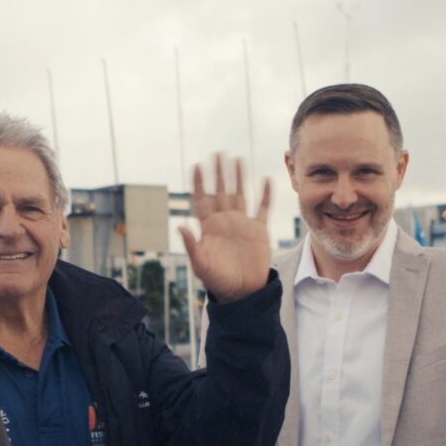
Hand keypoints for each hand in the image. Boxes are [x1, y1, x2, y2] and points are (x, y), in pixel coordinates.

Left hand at [180, 153, 272, 302]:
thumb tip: (180, 226)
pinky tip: (266, 179)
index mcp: (209, 227)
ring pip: (240, 194)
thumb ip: (191, 245)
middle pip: (220, 191)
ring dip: (238, 178)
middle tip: (217, 153)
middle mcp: (224, 221)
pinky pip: (262, 208)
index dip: (199, 183)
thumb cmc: (218, 281)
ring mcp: (241, 224)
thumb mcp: (201, 265)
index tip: (197, 165)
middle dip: (218, 173)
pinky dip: (265, 195)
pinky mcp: (258, 230)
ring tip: (237, 159)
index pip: (202, 199)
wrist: (243, 292)